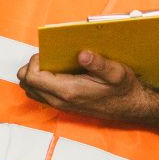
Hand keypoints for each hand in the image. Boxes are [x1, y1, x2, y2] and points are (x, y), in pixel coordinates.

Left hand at [16, 50, 158, 123]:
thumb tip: (82, 54)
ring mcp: (60, 105)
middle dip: (32, 66)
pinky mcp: (63, 105)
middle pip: (27, 84)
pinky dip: (41, 81)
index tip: (49, 52)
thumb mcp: (116, 72)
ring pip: (31, 90)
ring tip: (52, 62)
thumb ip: (99, 63)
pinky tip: (58, 71)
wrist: (131, 107)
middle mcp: (60, 101)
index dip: (35, 61)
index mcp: (68, 91)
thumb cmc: (124, 89)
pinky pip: (41, 93)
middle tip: (49, 55)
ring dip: (35, 74)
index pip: (32, 78)